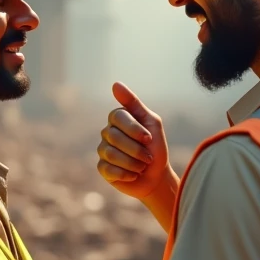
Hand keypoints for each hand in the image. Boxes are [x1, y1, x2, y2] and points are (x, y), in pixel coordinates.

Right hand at [97, 82, 169, 199]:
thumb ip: (134, 104)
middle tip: (148, 157)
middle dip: (136, 149)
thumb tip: (115, 84)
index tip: (149, 138)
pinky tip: (133, 174)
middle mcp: (108, 132)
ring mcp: (103, 149)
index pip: (117, 116)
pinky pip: (109, 169)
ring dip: (133, 163)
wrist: (156, 176)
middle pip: (114, 137)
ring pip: (111, 154)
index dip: (134, 129)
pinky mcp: (102, 167)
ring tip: (142, 166)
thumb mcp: (151, 122)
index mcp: (119, 118)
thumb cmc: (155, 147)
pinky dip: (126, 174)